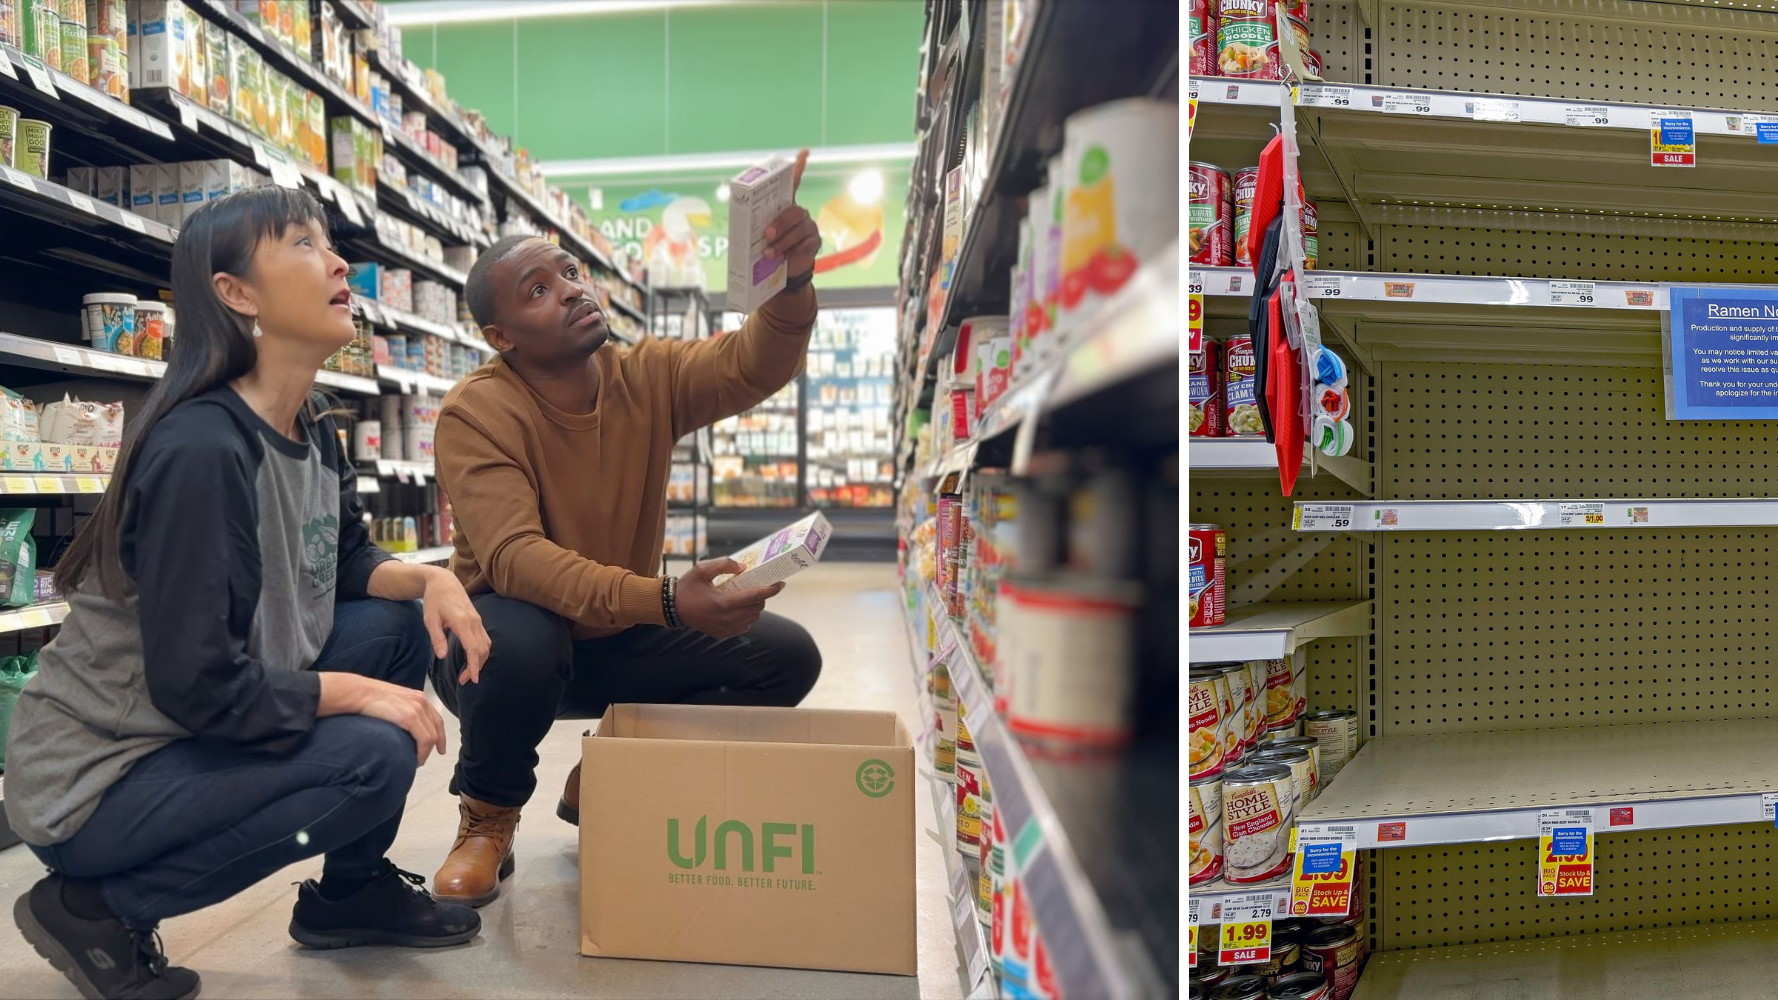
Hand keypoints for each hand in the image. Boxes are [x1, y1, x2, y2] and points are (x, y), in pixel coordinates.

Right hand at [319, 673, 447, 765]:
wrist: (358, 693)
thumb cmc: (369, 698)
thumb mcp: (393, 701)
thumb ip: (402, 710)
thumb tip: (403, 727)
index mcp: (419, 697)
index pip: (436, 719)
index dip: (440, 735)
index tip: (440, 748)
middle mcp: (422, 701)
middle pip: (436, 729)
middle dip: (435, 746)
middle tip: (424, 758)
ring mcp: (417, 709)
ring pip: (431, 737)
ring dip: (425, 752)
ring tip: (417, 761)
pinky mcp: (410, 717)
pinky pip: (424, 740)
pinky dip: (422, 752)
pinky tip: (416, 760)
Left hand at [419, 567, 490, 684]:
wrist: (443, 581)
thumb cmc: (434, 600)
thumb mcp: (430, 619)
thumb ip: (437, 638)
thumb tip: (443, 656)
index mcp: (462, 622)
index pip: (473, 648)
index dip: (474, 665)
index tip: (473, 679)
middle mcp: (474, 621)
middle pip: (483, 649)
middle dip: (477, 667)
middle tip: (464, 680)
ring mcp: (478, 620)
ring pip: (486, 644)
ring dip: (480, 660)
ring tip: (468, 672)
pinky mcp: (477, 619)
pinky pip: (484, 638)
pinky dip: (481, 651)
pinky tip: (473, 658)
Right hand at [675, 558, 784, 638]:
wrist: (672, 608)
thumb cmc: (687, 587)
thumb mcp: (702, 569)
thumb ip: (724, 564)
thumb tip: (744, 567)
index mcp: (723, 602)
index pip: (755, 596)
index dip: (771, 590)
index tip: (780, 584)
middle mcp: (727, 618)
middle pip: (756, 607)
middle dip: (761, 596)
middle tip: (758, 586)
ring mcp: (725, 628)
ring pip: (752, 618)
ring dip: (754, 607)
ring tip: (747, 596)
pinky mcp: (723, 634)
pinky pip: (744, 626)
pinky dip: (746, 617)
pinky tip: (739, 608)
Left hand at [764, 148, 821, 281]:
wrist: (785, 270)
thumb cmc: (769, 246)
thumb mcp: (757, 235)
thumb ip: (753, 224)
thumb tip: (738, 216)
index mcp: (784, 206)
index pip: (793, 183)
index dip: (798, 167)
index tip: (804, 152)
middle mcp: (799, 213)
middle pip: (794, 212)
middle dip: (780, 222)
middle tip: (767, 234)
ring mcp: (808, 228)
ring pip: (798, 230)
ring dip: (782, 242)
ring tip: (769, 253)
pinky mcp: (814, 243)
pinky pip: (803, 246)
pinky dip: (790, 254)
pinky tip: (782, 260)